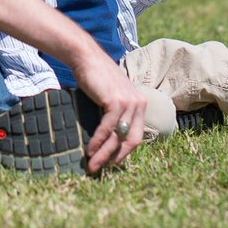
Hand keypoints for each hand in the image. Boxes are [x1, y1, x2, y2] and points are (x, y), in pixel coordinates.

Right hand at [69, 54, 146, 172]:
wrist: (87, 58)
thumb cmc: (96, 77)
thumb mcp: (112, 96)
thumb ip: (115, 114)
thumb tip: (107, 138)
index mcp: (140, 104)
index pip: (137, 136)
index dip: (125, 152)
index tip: (111, 163)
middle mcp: (139, 104)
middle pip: (130, 140)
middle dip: (114, 157)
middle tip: (100, 169)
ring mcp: (129, 103)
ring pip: (117, 137)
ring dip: (103, 153)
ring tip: (91, 164)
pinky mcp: (117, 101)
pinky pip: (107, 128)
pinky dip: (98, 141)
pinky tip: (89, 149)